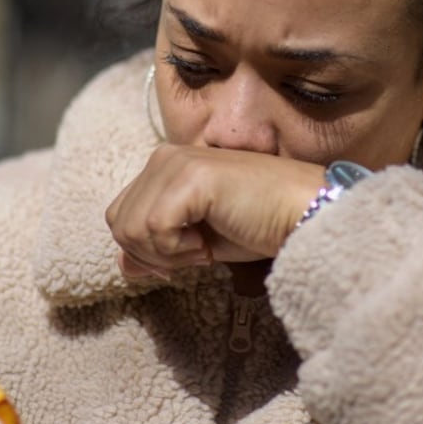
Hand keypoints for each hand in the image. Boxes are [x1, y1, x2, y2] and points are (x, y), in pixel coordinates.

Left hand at [105, 144, 324, 277]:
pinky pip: (154, 229)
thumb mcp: (199, 240)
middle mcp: (165, 157)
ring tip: (204, 245)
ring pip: (130, 228)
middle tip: (197, 252)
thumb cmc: (259, 224)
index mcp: (166, 165)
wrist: (303, 212)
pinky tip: (208, 243)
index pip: (121, 214)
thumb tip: (124, 266)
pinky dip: (179, 250)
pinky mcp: (190, 178)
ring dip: (167, 253)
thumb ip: (159, 246)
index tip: (186, 257)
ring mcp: (176, 164)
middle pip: (119, 222)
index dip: (146, 248)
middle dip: (152, 253)